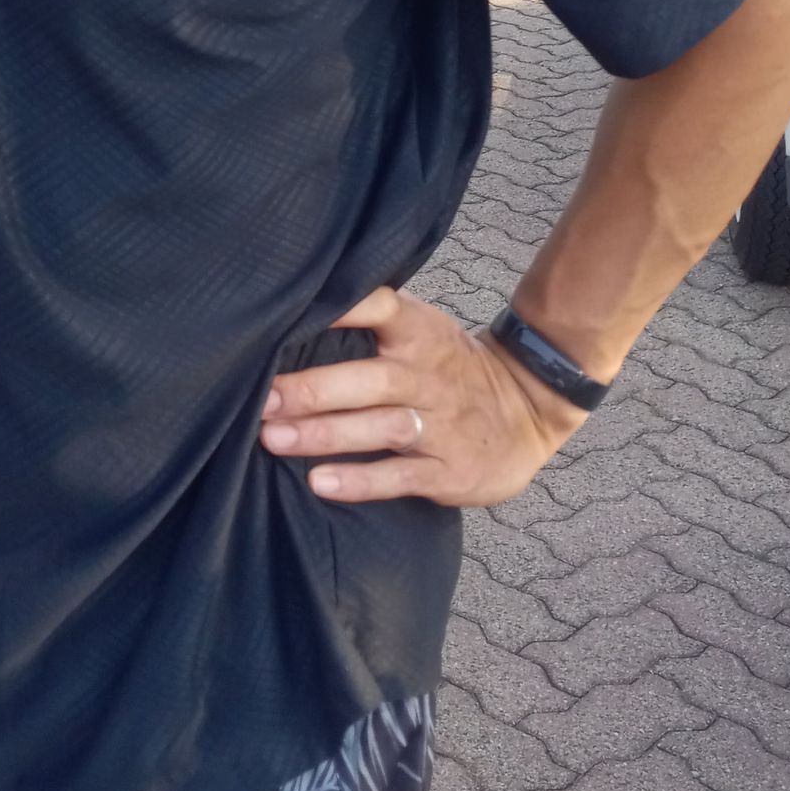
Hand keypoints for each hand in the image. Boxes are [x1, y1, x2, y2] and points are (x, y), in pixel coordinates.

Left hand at [258, 285, 584, 506]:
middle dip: (311, 388)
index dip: (341, 307)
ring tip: (273, 439)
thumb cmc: (451, 368)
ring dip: (325, 434)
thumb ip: (373, 318)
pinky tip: (321, 483)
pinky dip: (361, 481)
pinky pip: (400, 477)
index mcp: (420, 332)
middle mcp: (428, 375)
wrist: (528, 412)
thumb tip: (298, 306)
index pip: (380, 306)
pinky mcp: (448, 470)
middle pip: (368, 378)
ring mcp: (441, 424)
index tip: (290, 315)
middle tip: (261, 399)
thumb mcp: (425, 330)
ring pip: (379, 427)